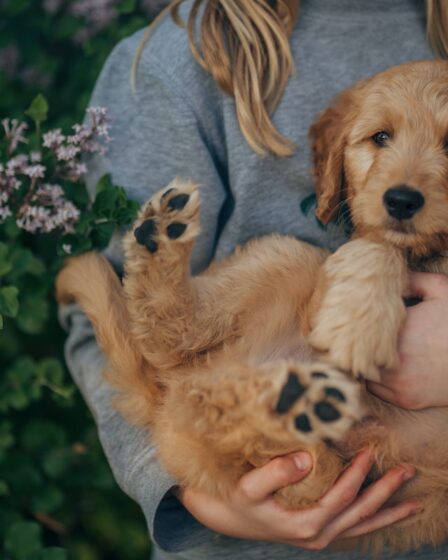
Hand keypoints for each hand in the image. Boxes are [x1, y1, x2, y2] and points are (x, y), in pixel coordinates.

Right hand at [177, 449, 419, 549]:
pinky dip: (374, 519)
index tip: (370, 451)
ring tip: (414, 501)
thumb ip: (276, 472)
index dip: (358, 474)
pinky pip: (354, 527)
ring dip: (388, 510)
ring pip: (363, 524)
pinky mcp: (319, 532)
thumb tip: (306, 459)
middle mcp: (318, 534)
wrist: (230, 518)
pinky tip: (386, 511)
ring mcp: (321, 536)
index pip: (342, 496)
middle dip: (387, 492)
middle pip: (361, 512)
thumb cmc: (239, 499)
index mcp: (305, 524)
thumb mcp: (249, 486)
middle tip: (408, 471)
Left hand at [368, 272, 447, 409]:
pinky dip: (376, 379)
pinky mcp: (406, 399)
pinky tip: (383, 366)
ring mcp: (399, 383)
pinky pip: (376, 390)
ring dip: (365, 362)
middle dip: (356, 343)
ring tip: (369, 350)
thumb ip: (412, 280)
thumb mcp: (441, 290)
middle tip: (355, 334)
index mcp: (398, 331)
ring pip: (363, 373)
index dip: (356, 322)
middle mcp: (394, 360)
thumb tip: (386, 278)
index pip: (358, 328)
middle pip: (356, 352)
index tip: (357, 317)